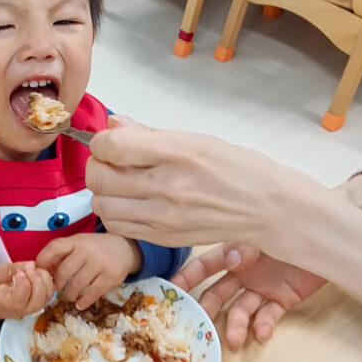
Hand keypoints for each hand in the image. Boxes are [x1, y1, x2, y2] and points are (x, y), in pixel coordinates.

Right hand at [0, 261, 53, 324]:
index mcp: (7, 304)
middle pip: (38, 300)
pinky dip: (47, 281)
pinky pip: (49, 293)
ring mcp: (32, 307)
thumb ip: (10, 269)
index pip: (22, 296)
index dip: (23, 281)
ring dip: (44, 280)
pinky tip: (36, 273)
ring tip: (33, 270)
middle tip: (28, 269)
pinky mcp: (37, 302)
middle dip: (37, 281)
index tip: (18, 272)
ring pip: (47, 296)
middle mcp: (22, 309)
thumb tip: (31, 264)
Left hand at [35, 232, 140, 309]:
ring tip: (71, 295)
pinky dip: (84, 302)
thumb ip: (63, 254)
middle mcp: (87, 250)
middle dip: (58, 284)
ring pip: (76, 285)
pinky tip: (80, 304)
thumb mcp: (79, 244)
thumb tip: (42, 270)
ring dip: (70, 294)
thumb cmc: (96, 249)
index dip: (43, 260)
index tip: (40, 271)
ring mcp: (100, 263)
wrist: (125, 248)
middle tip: (59, 288)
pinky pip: (92, 293)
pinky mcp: (110, 276)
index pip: (54, 248)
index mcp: (76, 241)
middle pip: (63, 272)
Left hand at [86, 118, 316, 250]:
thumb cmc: (233, 167)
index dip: (102, 142)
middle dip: (97, 166)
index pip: (112, 145)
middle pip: (99, 178)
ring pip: (102, 205)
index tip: (110, 142)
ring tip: (120, 185)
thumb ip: (148, 133)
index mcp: (177, 152)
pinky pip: (116, 226)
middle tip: (110, 163)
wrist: (264, 207)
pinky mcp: (162, 238)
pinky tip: (129, 204)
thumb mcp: (194, 138)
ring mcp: (163, 216)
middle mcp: (166, 186)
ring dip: (103, 192)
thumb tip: (112, 124)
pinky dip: (114, 213)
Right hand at [173, 244, 326, 348]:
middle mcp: (244, 272)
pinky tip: (262, 334)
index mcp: (234, 253)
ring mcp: (262, 287)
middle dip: (207, 311)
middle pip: (218, 294)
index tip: (170, 293)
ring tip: (236, 341)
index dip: (186, 279)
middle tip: (198, 328)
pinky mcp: (282, 300)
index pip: (204, 267)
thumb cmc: (295, 230)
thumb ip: (246, 248)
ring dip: (236, 326)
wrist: (331, 241)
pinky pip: (268, 316)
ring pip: (241, 309)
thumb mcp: (267, 235)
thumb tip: (230, 261)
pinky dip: (264, 325)